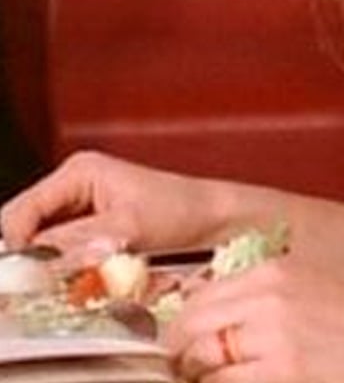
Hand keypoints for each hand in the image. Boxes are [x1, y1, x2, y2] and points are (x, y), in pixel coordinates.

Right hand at [0, 151, 219, 257]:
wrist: (212, 216)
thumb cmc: (181, 210)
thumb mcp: (127, 229)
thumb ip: (77, 244)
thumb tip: (34, 260)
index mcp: (79, 171)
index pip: (20, 213)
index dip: (18, 248)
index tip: (28, 278)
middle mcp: (73, 184)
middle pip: (24, 228)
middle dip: (34, 258)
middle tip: (50, 283)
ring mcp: (80, 205)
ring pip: (40, 244)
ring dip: (51, 266)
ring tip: (76, 277)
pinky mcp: (89, 226)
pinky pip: (59, 252)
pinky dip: (66, 268)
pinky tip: (85, 276)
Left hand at [166, 257, 343, 382]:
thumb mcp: (303, 288)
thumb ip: (256, 297)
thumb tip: (200, 320)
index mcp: (271, 272)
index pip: (197, 297)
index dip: (179, 328)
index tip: (178, 347)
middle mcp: (267, 298)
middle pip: (190, 327)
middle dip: (179, 355)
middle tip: (185, 371)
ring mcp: (273, 337)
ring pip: (202, 362)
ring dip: (198, 377)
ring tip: (211, 380)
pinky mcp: (282, 373)